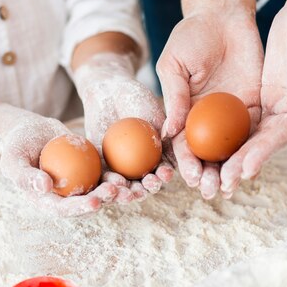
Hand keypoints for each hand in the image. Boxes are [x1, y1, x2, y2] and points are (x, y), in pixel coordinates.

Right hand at [0, 115, 118, 215]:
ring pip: (99, 190)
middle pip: (87, 202)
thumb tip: (45, 187)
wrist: (30, 131)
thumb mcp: (12, 161)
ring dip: (114, 191)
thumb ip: (24, 176)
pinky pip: (104, 174)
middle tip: (115, 192)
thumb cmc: (16, 146)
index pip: (65, 209)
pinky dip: (115, 174)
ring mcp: (80, 184)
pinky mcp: (90, 171)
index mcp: (47, 201)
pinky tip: (127, 170)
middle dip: (103, 200)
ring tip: (126, 185)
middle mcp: (66, 197)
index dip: (80, 208)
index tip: (94, 202)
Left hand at [74, 53, 173, 202]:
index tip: (164, 174)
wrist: (109, 92)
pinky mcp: (104, 168)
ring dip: (129, 194)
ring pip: (127, 187)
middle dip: (147, 189)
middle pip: (147, 185)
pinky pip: (106, 180)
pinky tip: (111, 185)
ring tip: (129, 193)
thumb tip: (182, 153)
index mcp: (161, 158)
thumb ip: (168, 134)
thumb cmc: (138, 99)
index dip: (165, 176)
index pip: (165, 171)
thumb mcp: (155, 115)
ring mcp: (124, 169)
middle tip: (146, 186)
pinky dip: (109, 185)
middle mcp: (144, 168)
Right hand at [156, 8, 262, 198]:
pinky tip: (253, 165)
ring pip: (231, 149)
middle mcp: (207, 119)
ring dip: (230, 169)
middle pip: (208, 154)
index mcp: (184, 113)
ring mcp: (231, 114)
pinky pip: (254, 130)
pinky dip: (253, 149)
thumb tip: (169, 132)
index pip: (184, 145)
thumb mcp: (175, 65)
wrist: (223, 15)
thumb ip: (174, 97)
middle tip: (211, 190)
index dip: (186, 163)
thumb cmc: (191, 36)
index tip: (190, 178)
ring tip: (231, 186)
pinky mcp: (254, 105)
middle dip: (209, 174)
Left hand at [220, 1, 286, 193]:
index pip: (283, 135)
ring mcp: (277, 108)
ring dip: (233, 156)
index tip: (244, 170)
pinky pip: (243, 120)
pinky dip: (228, 134)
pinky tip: (210, 147)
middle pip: (264, 143)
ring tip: (213, 177)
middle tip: (222, 185)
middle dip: (243, 164)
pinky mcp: (263, 99)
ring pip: (251, 136)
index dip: (263, 153)